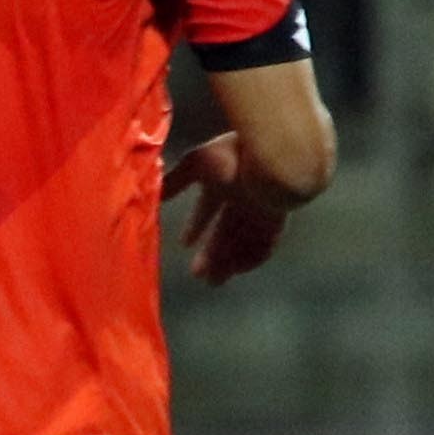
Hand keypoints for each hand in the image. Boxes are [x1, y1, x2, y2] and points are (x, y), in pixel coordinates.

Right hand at [165, 130, 291, 286]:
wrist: (274, 152)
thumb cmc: (233, 153)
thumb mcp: (195, 164)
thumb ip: (176, 181)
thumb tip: (155, 194)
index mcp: (222, 181)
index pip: (208, 208)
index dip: (195, 226)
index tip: (184, 244)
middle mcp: (241, 197)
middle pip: (226, 231)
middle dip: (212, 253)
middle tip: (199, 276)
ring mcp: (261, 208)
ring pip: (243, 241)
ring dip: (229, 262)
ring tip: (214, 282)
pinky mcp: (278, 218)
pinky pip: (266, 243)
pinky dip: (253, 258)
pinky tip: (239, 270)